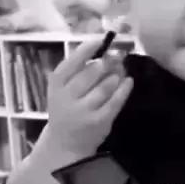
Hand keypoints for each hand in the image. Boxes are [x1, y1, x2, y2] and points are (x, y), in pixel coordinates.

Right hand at [45, 37, 133, 159]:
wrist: (65, 142)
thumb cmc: (64, 108)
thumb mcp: (61, 89)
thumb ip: (76, 70)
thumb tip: (101, 48)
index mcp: (56, 85)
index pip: (71, 62)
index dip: (87, 49)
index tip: (100, 40)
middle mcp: (67, 97)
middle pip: (91, 73)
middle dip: (106, 62)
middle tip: (115, 57)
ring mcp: (84, 111)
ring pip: (105, 86)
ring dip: (115, 75)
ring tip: (120, 70)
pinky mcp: (99, 121)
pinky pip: (115, 101)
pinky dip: (124, 89)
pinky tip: (128, 82)